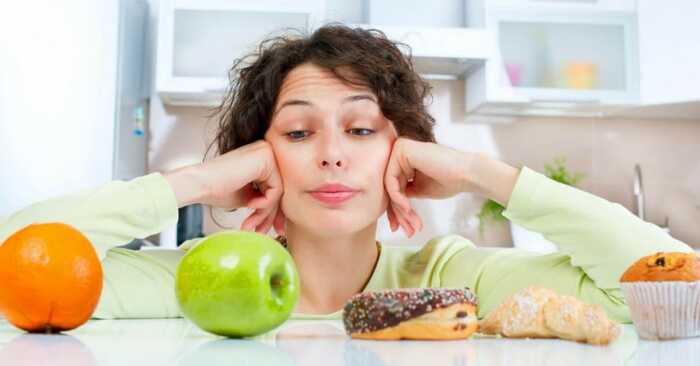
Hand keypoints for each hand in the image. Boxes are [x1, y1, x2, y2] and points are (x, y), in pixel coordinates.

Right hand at [164, 140, 285, 234]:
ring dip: (265, 212)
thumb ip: (265, 200)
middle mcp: (266, 151)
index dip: (273, 212)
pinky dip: (265, 202)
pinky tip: (250, 204)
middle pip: (279, 189)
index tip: (271, 228)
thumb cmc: (216, 189)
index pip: (276, 187)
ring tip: (250, 222)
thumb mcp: (249, 197)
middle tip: (262, 231)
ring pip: (278, 191)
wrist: (198, 184)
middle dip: (270, 215)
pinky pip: (276, 188)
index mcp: (262, 158)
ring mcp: (267, 152)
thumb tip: (281, 218)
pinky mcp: (266, 157)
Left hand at [384, 138, 475, 237]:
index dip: (396, 210)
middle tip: (407, 231)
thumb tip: (389, 203)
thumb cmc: (449, 181)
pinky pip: (391, 180)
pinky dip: (397, 198)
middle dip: (397, 213)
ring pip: (388, 185)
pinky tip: (407, 209)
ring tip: (411, 224)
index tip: (400, 228)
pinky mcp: (402, 150)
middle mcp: (400, 150)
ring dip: (399, 209)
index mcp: (404, 158)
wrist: (467, 174)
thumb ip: (404, 192)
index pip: (392, 186)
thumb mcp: (419, 189)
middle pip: (389, 186)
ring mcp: (400, 148)